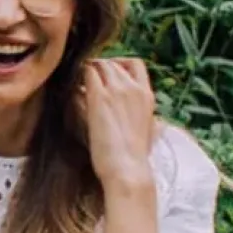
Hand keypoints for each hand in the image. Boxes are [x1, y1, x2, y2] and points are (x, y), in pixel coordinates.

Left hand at [80, 58, 157, 191]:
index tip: (106, 74)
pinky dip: (78, 77)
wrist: (127, 169)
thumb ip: (153, 124)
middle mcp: (133, 88)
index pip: (135, 64)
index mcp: (147, 95)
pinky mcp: (99, 98)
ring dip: (86, 71)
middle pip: (112, 63)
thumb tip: (159, 125)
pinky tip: (73, 89)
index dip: (118, 64)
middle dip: (97, 67)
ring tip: (77, 83)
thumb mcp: (151, 135)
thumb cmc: (135, 158)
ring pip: (99, 65)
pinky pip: (86, 74)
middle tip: (85, 79)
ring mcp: (117, 91)